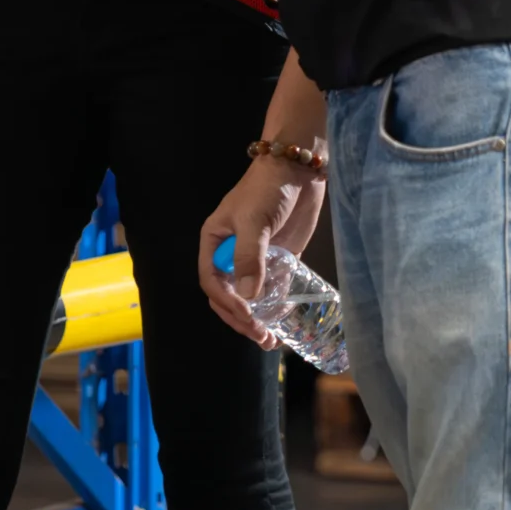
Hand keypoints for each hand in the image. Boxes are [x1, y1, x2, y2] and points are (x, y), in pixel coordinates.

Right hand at [198, 157, 326, 348]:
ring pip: (248, 298)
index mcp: (215, 242)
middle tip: (260, 335)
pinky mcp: (279, 260)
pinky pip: (272, 290)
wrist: (298, 169)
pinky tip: (282, 322)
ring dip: (256, 320)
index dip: (226, 302)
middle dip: (240, 318)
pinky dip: (274, 308)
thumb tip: (248, 298)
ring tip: (269, 340)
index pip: (212, 280)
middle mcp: (231, 254)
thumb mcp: (253, 220)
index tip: (247, 314)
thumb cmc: (267, 189)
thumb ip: (250, 257)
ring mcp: (256, 259)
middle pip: (228, 295)